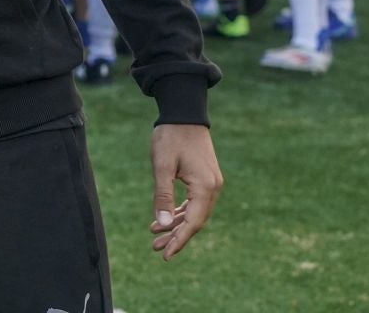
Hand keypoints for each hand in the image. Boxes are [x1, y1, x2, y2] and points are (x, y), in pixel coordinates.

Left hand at [151, 124, 222, 259]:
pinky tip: (166, 218)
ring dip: (176, 224)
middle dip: (176, 235)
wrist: (184, 113)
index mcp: (205, 187)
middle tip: (155, 248)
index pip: (193, 222)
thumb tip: (162, 223)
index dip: (179, 240)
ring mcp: (211, 183)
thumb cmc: (170, 136)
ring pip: (195, 212)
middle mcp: (213, 188)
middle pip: (195, 221)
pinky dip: (180, 211)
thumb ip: (162, 195)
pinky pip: (194, 202)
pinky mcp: (206, 178)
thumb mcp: (161, 165)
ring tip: (155, 235)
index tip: (165, 255)